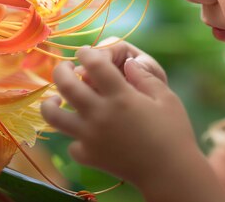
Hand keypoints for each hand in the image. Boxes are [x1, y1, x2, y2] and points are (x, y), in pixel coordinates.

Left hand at [40, 45, 198, 188]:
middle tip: (68, 68)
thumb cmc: (174, 132)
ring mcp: (90, 137)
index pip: (93, 63)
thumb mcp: (166, 97)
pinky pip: (71, 143)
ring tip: (57, 99)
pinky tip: (84, 131)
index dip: (87, 52)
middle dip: (62, 70)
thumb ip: (145, 76)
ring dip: (51, 103)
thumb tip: (128, 61)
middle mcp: (100, 114)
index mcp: (120, 96)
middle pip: (65, 84)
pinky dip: (74, 136)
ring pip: (54, 116)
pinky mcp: (89, 156)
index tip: (86, 51)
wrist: (169, 173)